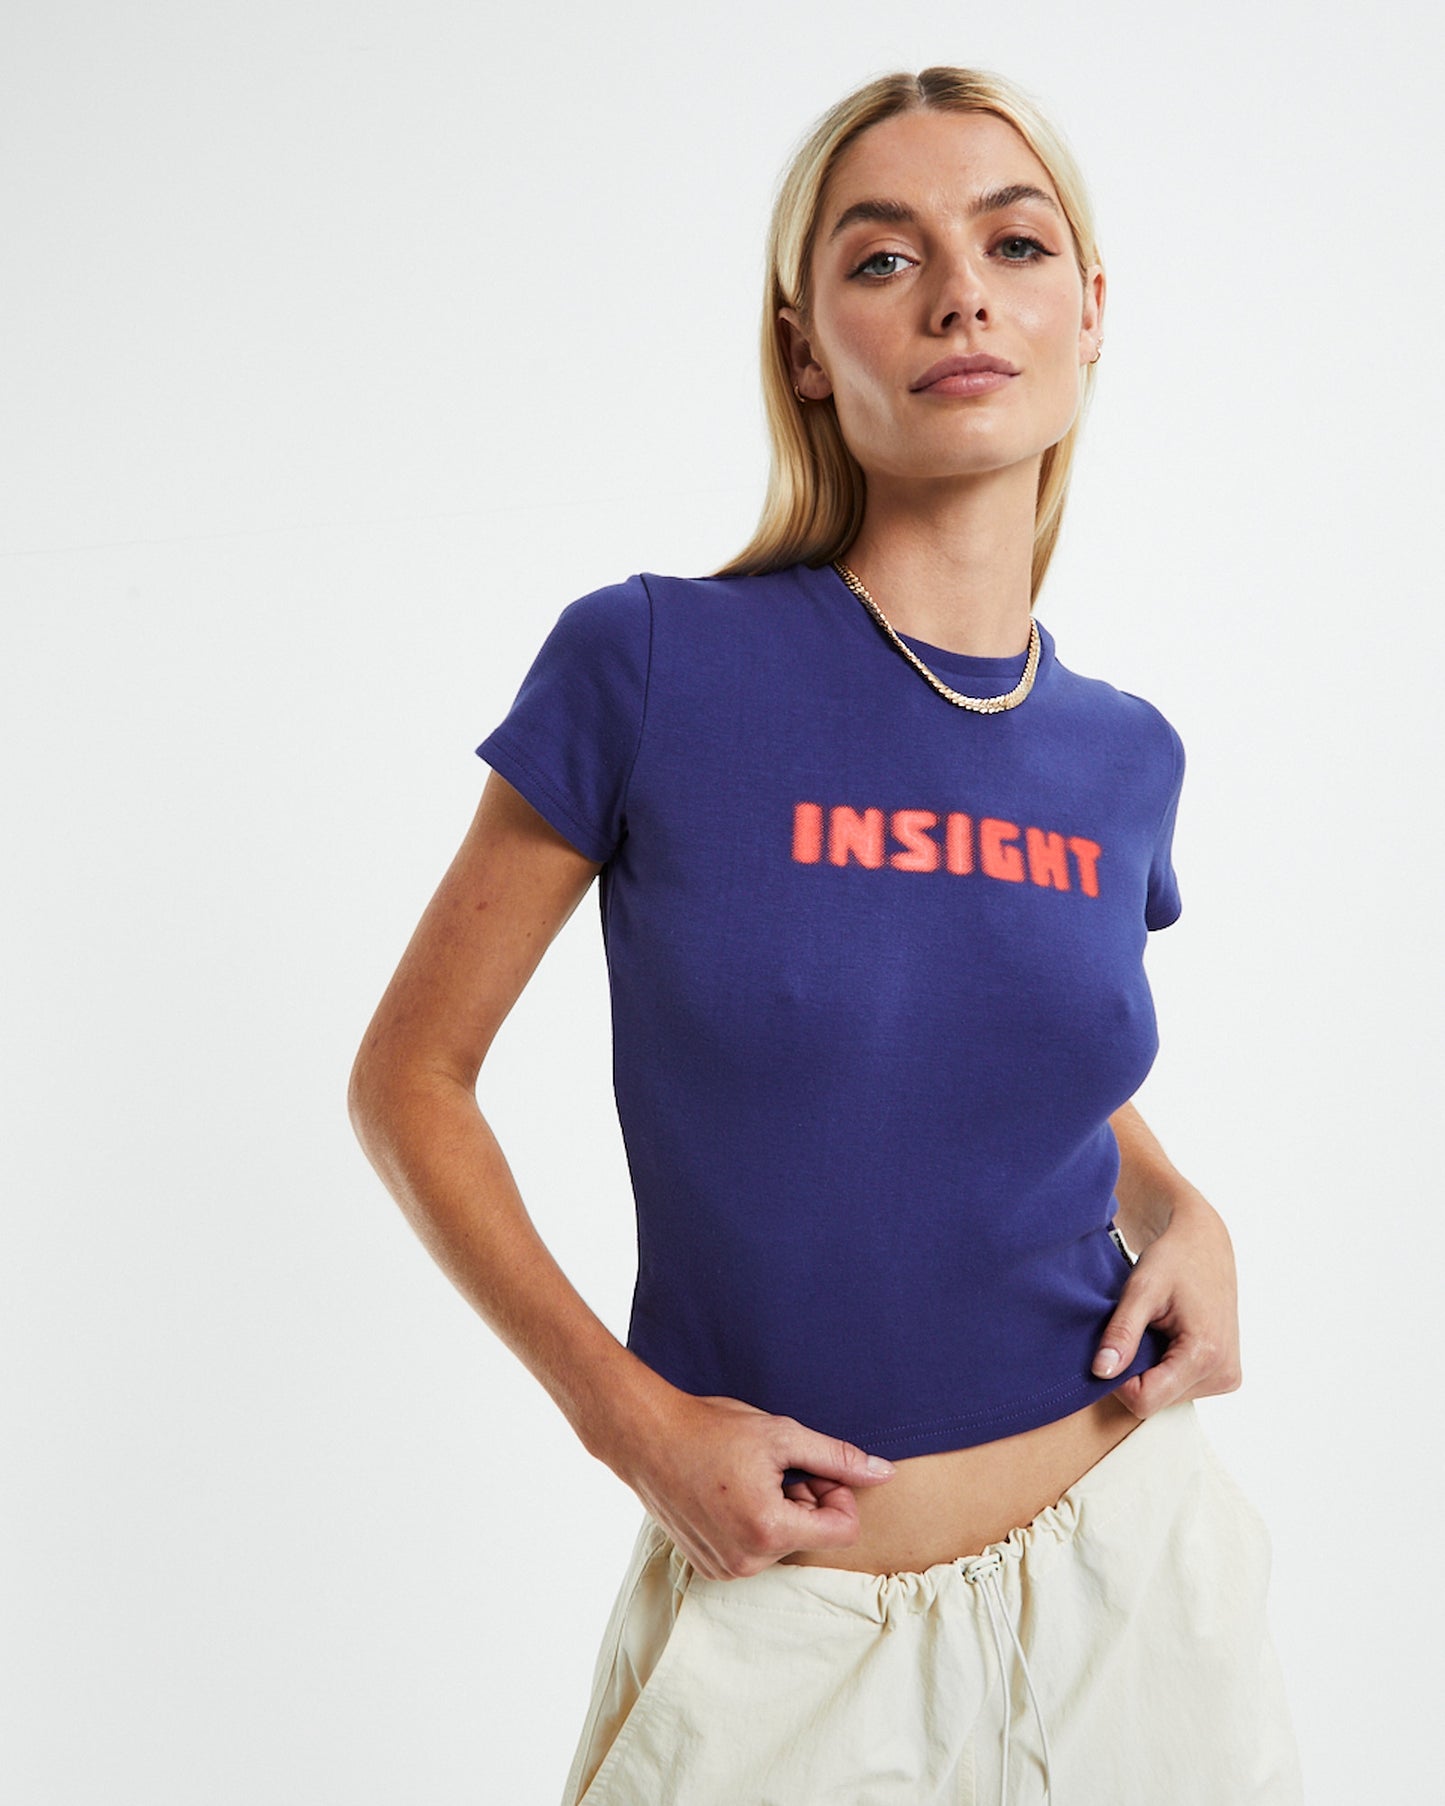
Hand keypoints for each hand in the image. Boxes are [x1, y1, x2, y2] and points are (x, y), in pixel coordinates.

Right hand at [615, 1391, 896, 1579]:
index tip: (809, 1467)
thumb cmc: (712, 1430)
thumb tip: (885, 1474)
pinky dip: (754, 1523)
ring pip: (785, 1544)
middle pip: (813, 1536)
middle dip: (806, 1500)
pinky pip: (755, 1552)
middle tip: (774, 1466)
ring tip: (748, 1478)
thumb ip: (838, 1458)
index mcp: (770, 1531)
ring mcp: (726, 1569)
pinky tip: (729, 1493)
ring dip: (780, 1512)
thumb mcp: (782, 1435)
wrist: (647, 1437)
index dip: (835, 1493)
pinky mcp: (709, 1568)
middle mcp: (748, 1562)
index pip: (844, 1530)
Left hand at [1092, 1187, 1242, 1417]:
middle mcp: (1224, 1373)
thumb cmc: (1174, 1259)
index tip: (1114, 1346)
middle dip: (1136, 1371)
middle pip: (1156, 1401)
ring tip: (1156, 1330)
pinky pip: (1180, 1387)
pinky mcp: (1225, 1374)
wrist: (1205, 1245)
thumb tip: (1101, 1372)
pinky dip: (1165, 1367)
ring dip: (1151, 1369)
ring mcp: (1227, 1377)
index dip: (1119, 1379)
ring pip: (1166, 1397)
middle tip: (1139, 1330)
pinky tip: (1168, 1337)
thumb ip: (1121, 1333)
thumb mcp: (1141, 1290)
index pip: (1146, 1400)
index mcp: (1206, 1355)